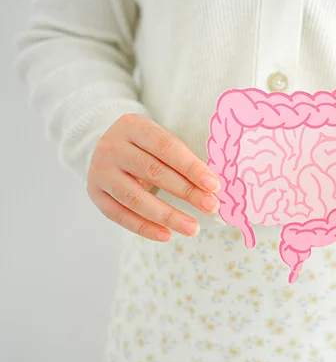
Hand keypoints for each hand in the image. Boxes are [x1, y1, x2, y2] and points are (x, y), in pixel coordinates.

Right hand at [87, 114, 220, 241]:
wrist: (107, 146)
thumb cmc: (146, 146)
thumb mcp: (161, 140)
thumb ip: (183, 160)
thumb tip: (211, 189)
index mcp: (133, 126)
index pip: (167, 148)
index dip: (191, 167)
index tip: (214, 186)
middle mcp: (112, 146)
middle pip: (153, 172)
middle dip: (186, 192)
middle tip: (210, 207)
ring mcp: (100, 171)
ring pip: (135, 198)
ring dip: (167, 216)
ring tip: (192, 228)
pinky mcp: (95, 193)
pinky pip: (120, 215)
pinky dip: (145, 228)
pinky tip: (167, 235)